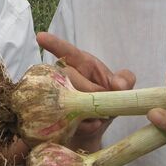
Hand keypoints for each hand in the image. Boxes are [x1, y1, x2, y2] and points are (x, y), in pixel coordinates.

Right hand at [36, 32, 135, 148]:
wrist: (96, 128)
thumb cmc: (106, 100)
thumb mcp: (120, 89)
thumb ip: (125, 80)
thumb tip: (119, 85)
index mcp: (82, 64)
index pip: (67, 51)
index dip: (55, 44)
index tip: (40, 37)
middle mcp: (64, 76)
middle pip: (69, 77)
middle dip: (89, 90)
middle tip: (103, 101)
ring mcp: (56, 95)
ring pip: (65, 98)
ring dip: (86, 109)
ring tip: (99, 116)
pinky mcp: (53, 115)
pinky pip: (66, 119)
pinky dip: (85, 125)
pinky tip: (93, 125)